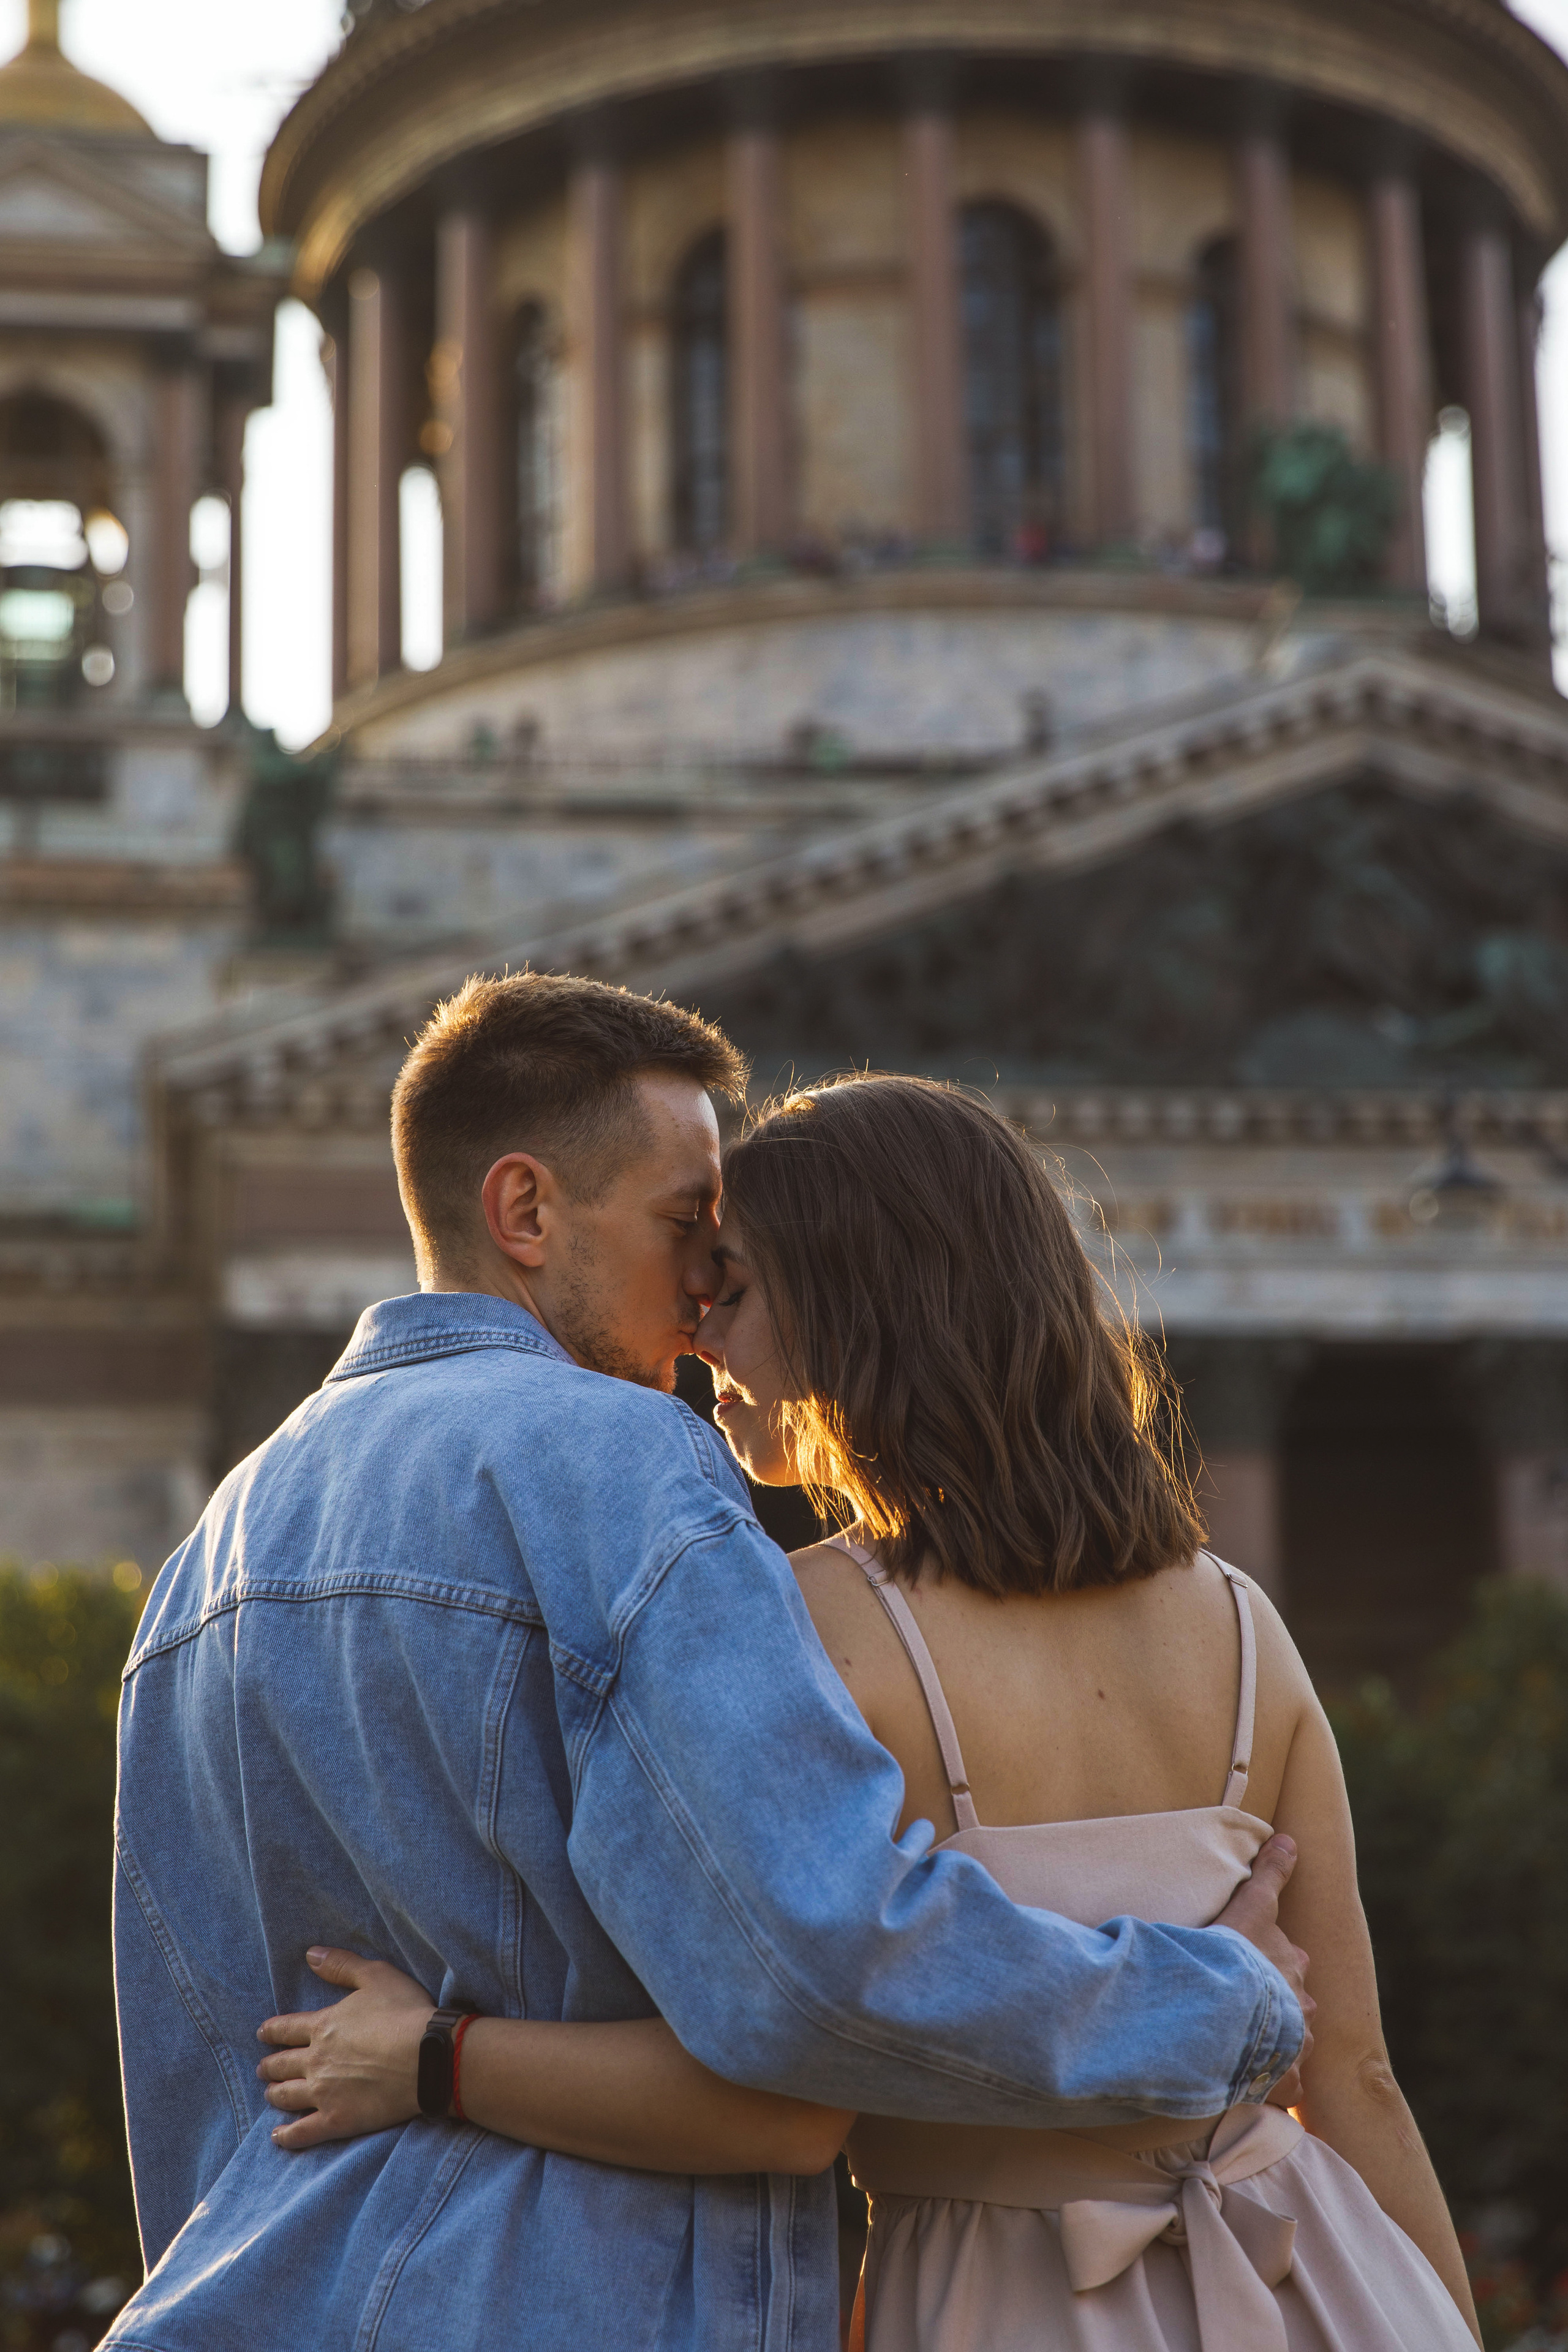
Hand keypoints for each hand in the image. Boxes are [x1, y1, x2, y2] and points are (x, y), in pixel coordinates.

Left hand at [256, 1948, 435, 2150]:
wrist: (426, 2057)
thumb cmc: (405, 2012)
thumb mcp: (375, 1975)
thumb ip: (341, 1965)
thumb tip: (310, 1955)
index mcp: (324, 2026)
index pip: (287, 2029)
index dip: (272, 2031)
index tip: (262, 2034)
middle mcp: (316, 2060)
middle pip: (283, 2064)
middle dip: (270, 2065)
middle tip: (263, 2068)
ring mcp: (324, 2093)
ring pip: (288, 2096)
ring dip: (275, 2094)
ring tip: (270, 2094)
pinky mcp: (337, 2120)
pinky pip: (303, 2132)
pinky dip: (287, 2135)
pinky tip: (277, 2135)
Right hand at [1211, 1833, 1315, 2104]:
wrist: (1221, 2009)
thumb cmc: (1226, 1953)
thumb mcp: (1249, 1906)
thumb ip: (1268, 1875)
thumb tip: (1291, 1838)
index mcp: (1289, 1961)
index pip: (1287, 1957)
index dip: (1267, 1960)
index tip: (1252, 1964)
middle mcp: (1301, 2001)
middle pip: (1294, 2000)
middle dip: (1277, 2002)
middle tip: (1244, 2006)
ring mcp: (1294, 2042)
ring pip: (1292, 2041)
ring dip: (1273, 2042)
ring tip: (1242, 2047)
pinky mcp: (1285, 2079)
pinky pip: (1282, 2086)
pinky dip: (1270, 2085)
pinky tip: (1249, 2085)